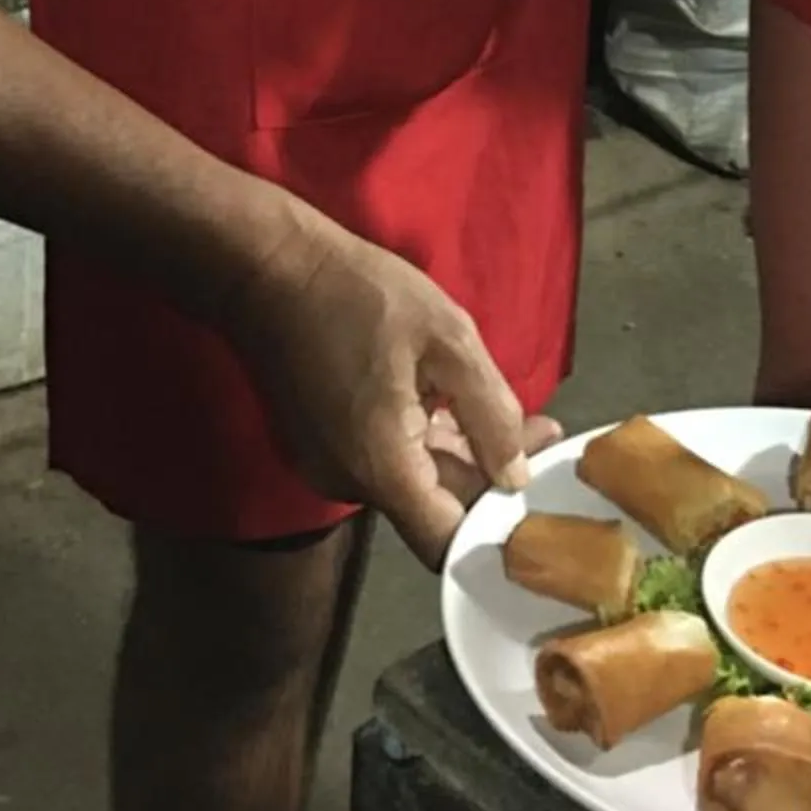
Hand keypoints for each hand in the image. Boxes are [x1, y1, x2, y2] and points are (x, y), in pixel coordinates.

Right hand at [224, 203, 548, 565]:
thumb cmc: (361, 295)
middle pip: (432, 508)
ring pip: (410, 482)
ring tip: (510, 412)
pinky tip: (452, 400)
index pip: (447, 542)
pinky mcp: (319, 448)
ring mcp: (328, 468)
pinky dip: (422, 441)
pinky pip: (383, 461)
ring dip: (460, 454)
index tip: (538, 488)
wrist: (268, 268)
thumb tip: (516, 477)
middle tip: (542, 431)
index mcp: (382, 468)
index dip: (497, 526)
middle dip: (490, 475)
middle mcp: (350, 484)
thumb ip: (491, 414)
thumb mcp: (448, 339)